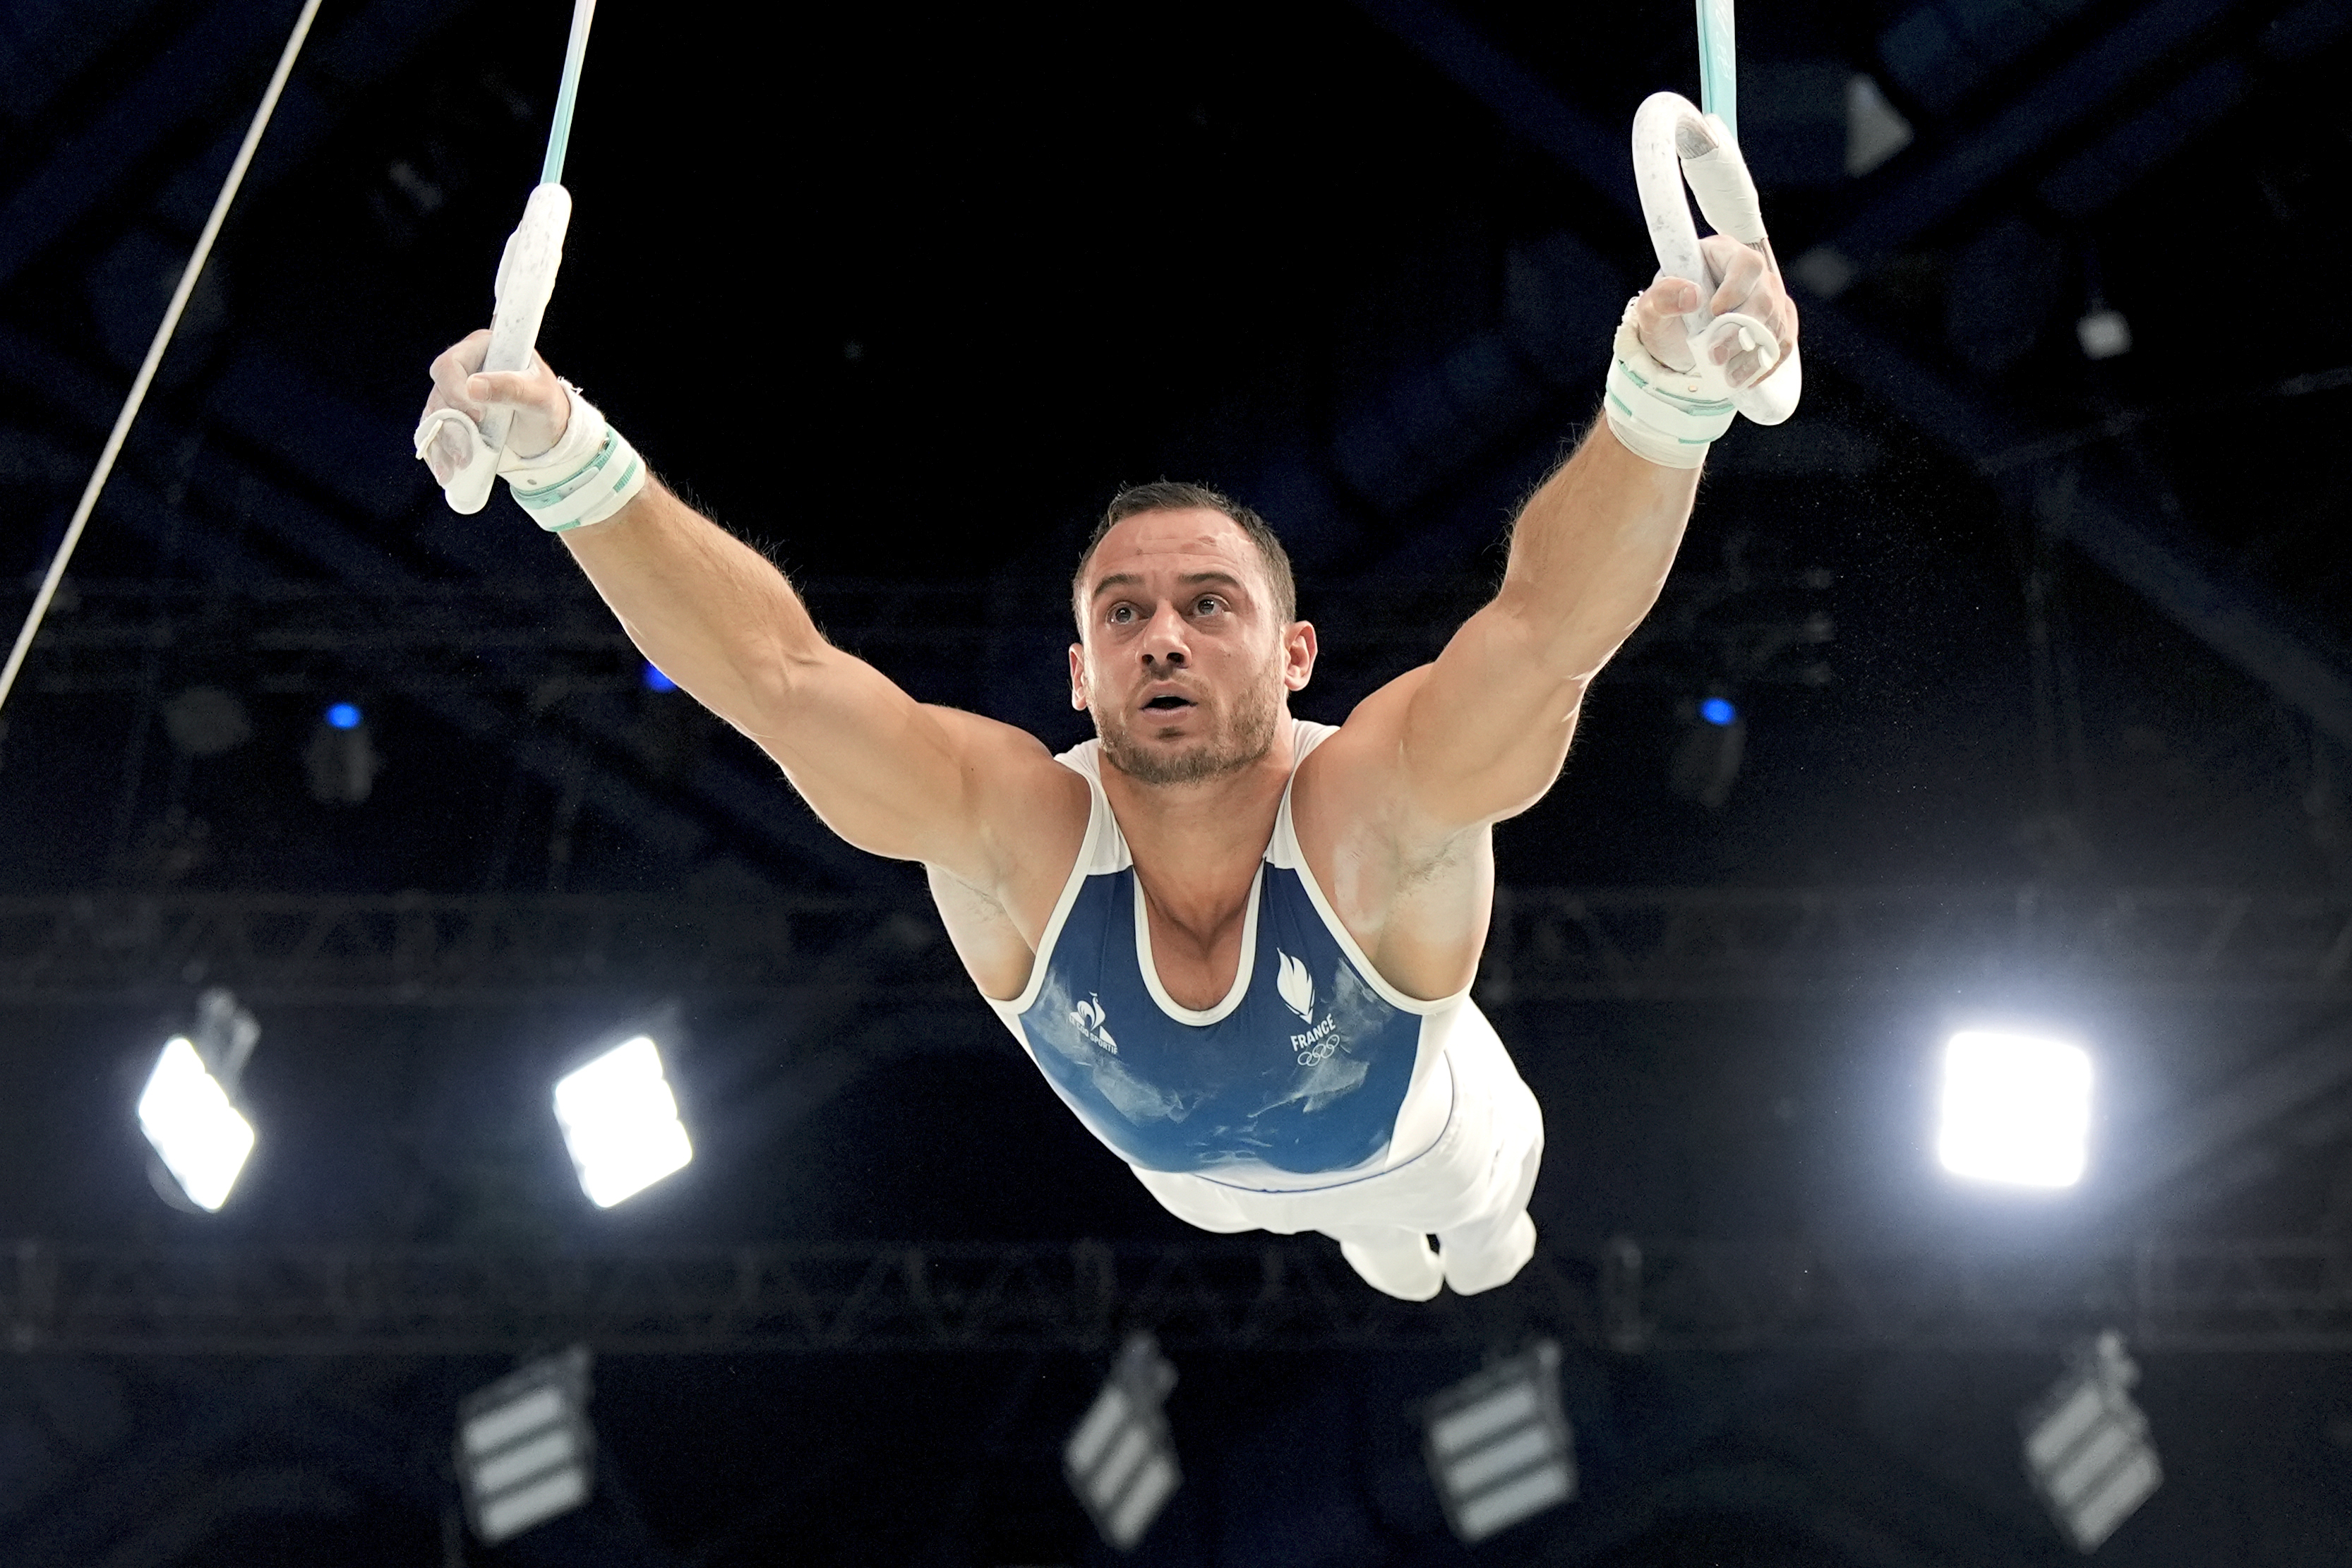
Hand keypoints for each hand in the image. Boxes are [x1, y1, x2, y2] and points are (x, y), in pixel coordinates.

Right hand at [417, 329, 570, 484]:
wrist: (549, 434)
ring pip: (434, 416)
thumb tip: (472, 387)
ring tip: (461, 464)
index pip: (450, 365)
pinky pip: (435, 433)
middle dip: (450, 425)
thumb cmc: (548, 407)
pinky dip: (440, 452)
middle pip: (438, 393)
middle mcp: (464, 369)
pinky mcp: (453, 417)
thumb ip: (510, 388)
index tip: (479, 417)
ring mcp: (456, 394)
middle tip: (466, 452)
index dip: (456, 392)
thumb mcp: (539, 396)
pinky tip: (448, 470)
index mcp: (483, 349)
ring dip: (443, 443)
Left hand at [1631, 234, 1799, 387]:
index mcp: (1723, 256)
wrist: (1675, 343)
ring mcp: (1769, 299)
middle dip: (1741, 331)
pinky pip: (1782, 344)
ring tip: (1726, 374)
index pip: (1746, 264)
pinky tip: (1744, 376)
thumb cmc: (1665, 317)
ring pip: (1775, 324)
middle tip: (1715, 355)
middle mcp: (1752, 276)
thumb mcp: (1651, 307)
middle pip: (1764, 299)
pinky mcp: (1776, 324)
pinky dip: (1765, 364)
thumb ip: (1663, 297)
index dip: (1736, 287)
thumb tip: (1692, 295)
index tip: (1715, 311)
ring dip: (1752, 354)